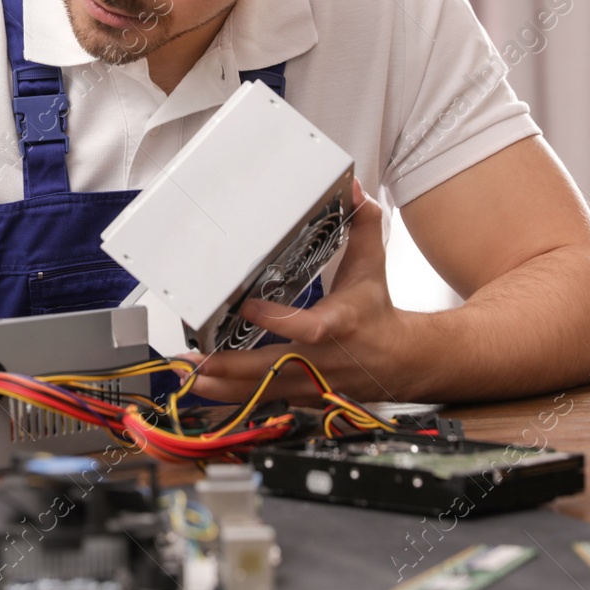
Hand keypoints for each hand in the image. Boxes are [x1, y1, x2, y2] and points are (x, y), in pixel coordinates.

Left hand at [183, 180, 411, 403]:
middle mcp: (324, 359)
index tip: (247, 307)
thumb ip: (362, 225)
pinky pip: (265, 400)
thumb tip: (354, 189)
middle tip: (197, 358)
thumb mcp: (372, 266)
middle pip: (275, 368)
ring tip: (188, 376)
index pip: (309, 327)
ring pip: (264, 391)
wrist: (401, 362)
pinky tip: (204, 389)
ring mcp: (312, 383)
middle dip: (232, 366)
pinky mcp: (303, 395)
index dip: (278, 321)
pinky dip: (234, 398)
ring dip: (223, 387)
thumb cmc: (376, 312)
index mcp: (342, 323)